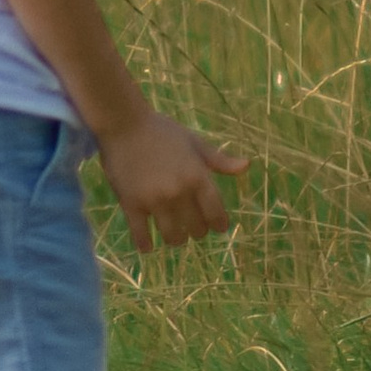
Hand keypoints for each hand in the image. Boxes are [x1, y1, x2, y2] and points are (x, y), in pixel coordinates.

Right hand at [97, 106, 244, 250]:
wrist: (124, 124)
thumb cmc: (162, 132)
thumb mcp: (194, 143)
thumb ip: (220, 160)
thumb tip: (246, 166)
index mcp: (198, 177)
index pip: (216, 214)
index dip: (219, 224)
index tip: (217, 227)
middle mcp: (179, 192)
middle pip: (196, 230)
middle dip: (197, 230)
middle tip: (192, 227)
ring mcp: (154, 200)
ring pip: (172, 237)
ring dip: (175, 239)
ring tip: (173, 235)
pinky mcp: (131, 204)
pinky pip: (141, 235)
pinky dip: (145, 244)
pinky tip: (148, 246)